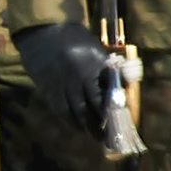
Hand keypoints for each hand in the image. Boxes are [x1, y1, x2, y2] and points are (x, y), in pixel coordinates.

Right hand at [16, 20, 114, 136]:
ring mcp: (60, 85)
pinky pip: (60, 111)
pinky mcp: (49, 90)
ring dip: (85, 127)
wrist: (44, 35)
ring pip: (73, 113)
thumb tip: (126, 88)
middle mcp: (75, 77)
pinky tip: (78, 126)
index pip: (103, 95)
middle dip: (98, 125)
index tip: (118, 121)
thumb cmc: (77, 43)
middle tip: (107, 136)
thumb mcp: (97, 51)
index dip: (111, 111)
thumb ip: (111, 70)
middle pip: (88, 108)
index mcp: (91, 65)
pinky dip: (70, 121)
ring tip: (94, 134)